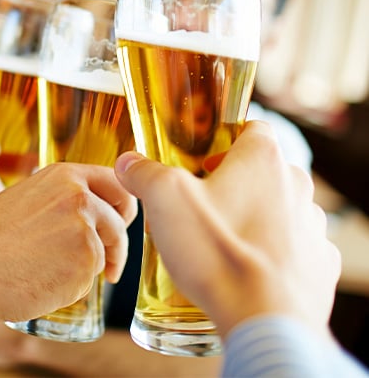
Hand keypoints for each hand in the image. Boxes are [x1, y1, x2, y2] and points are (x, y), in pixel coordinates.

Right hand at [0, 162, 136, 324]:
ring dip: (92, 265)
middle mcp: (80, 196)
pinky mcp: (85, 260)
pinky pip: (92, 275)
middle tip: (111, 257)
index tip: (122, 219)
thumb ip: (65, 196)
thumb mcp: (30, 197)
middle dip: (119, 240)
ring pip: (106, 249)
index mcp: (65, 175)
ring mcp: (84, 227)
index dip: (124, 204)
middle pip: (121, 218)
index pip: (117, 183)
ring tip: (55, 271)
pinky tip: (45, 281)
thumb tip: (98, 207)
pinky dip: (75, 283)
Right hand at [114, 121, 340, 338]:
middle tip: (202, 208)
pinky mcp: (319, 262)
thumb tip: (128, 163)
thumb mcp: (165, 200)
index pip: (253, 129)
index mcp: (263, 160)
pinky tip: (248, 266)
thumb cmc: (217, 252)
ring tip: (222, 240)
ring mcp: (312, 226)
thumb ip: (144, 173)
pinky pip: (295, 246)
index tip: (204, 166)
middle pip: (263, 172)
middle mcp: (296, 186)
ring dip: (254, 216)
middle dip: (233, 184)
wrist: (263, 319)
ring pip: (279, 208)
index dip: (225, 142)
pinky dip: (273, 250)